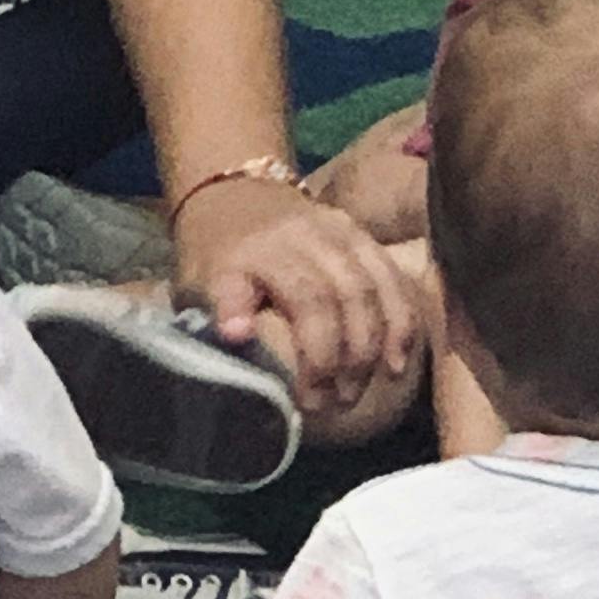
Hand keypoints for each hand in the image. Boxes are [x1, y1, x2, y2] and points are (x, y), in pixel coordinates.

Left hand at [173, 174, 423, 419]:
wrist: (234, 193)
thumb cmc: (214, 252)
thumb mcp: (197, 280)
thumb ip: (218, 309)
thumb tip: (237, 338)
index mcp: (261, 249)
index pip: (305, 299)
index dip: (315, 353)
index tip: (306, 400)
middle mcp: (304, 236)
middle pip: (345, 297)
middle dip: (347, 360)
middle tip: (335, 404)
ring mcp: (339, 232)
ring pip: (373, 289)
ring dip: (374, 347)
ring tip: (358, 391)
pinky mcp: (362, 236)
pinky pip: (392, 279)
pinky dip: (401, 322)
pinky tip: (396, 363)